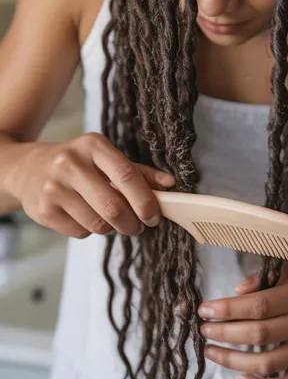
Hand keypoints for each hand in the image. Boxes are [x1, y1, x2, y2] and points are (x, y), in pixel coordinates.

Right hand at [6, 133, 173, 237]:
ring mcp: (53, 188)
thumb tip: (170, 184)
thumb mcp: (106, 158)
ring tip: (110, 218)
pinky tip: (85, 216)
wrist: (27, 169)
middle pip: (112, 206)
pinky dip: (90, 230)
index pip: (126, 175)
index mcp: (93, 146)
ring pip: (97, 223)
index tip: (155, 216)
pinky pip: (80, 232)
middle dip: (132, 223)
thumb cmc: (79, 164)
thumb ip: (139, 172)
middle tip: (139, 226)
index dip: (145, 200)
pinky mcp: (42, 210)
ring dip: (111, 228)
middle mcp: (70, 164)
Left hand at [198, 261, 287, 378]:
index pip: (258, 306)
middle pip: (259, 335)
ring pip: (267, 364)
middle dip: (224, 333)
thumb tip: (236, 292)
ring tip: (212, 351)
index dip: (227, 310)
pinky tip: (240, 377)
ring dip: (233, 361)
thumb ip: (263, 278)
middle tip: (205, 329)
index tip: (205, 310)